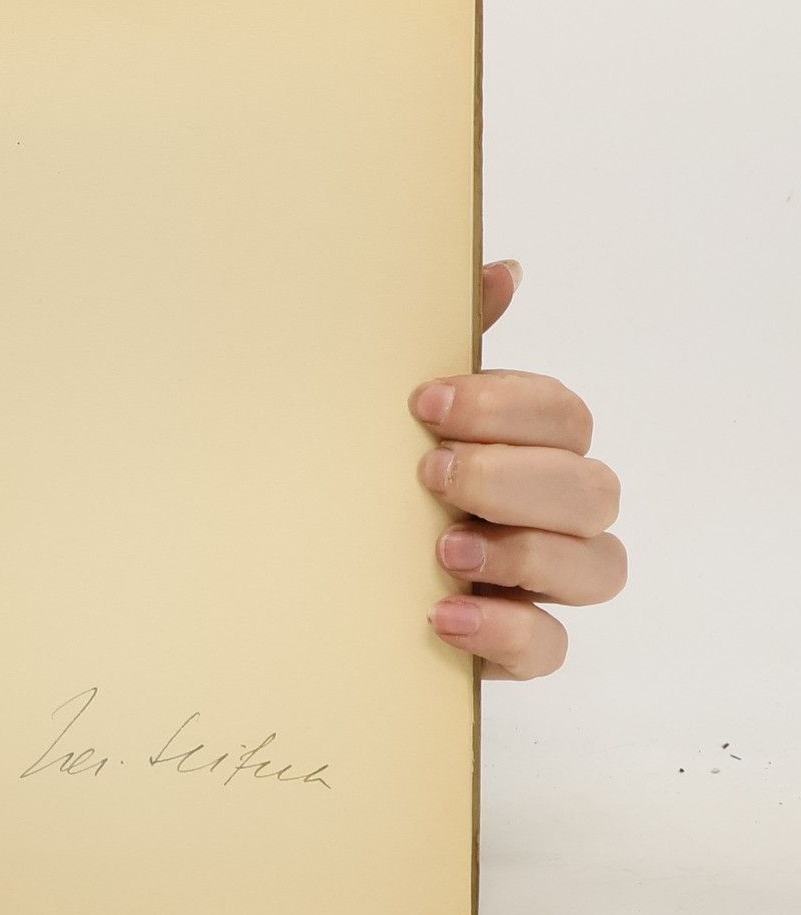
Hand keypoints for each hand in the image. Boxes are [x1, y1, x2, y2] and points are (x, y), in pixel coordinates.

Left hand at [409, 260, 625, 679]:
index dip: (504, 407)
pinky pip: (552, 646)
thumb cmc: (378, 468)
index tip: (424, 404)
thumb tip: (503, 268)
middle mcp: (554, 510)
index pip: (562, 414)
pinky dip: (505, 629)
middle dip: (512, 478)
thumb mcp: (400, 405)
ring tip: (443, 548)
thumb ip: (455, 336)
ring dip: (525, 552)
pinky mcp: (521, 644)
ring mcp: (546, 580)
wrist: (316, 562)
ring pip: (599, 566)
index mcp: (529, 443)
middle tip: (431, 474)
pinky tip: (442, 611)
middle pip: (591, 488)